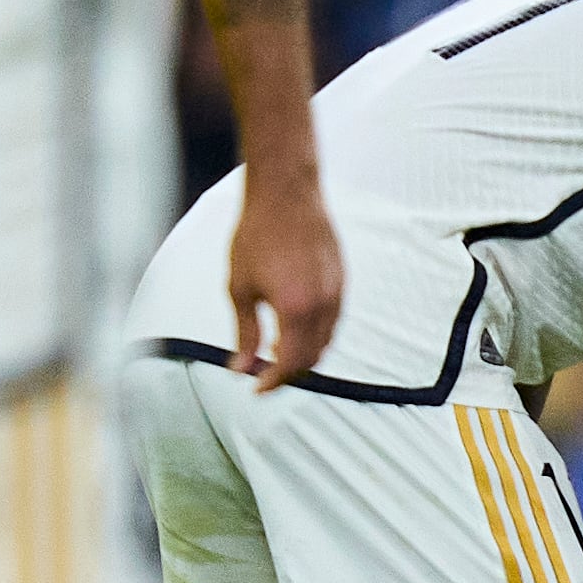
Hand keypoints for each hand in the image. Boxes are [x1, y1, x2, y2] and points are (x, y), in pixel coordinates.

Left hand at [232, 176, 342, 389]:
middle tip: (264, 374)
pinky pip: (333, 321)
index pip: (290, 363)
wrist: (285, 193)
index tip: (256, 389)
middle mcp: (323, 305)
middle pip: (313, 358)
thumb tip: (240, 368)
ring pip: (327, 342)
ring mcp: (337, 293)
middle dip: (289, 373)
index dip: (272, 382)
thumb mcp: (240, 287)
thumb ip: (244, 332)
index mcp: (295, 308)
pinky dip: (316, 334)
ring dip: (305, 355)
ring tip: (278, 352)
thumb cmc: (257, 235)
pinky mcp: (342, 281)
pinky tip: (294, 327)